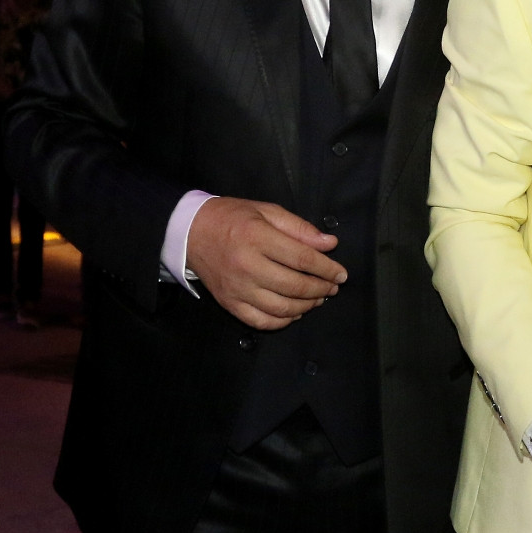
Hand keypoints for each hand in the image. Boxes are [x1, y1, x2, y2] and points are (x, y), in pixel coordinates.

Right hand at [186, 196, 344, 330]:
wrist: (189, 232)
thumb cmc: (232, 218)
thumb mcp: (267, 211)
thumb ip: (299, 228)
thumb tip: (330, 244)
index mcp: (257, 238)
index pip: (303, 259)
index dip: (328, 269)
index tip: (342, 274)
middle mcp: (247, 266)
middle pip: (295, 286)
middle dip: (321, 288)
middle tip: (333, 287)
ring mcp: (237, 288)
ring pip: (281, 307)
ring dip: (306, 306)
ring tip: (318, 298)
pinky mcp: (229, 303)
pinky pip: (261, 321)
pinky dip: (283, 320)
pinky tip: (294, 312)